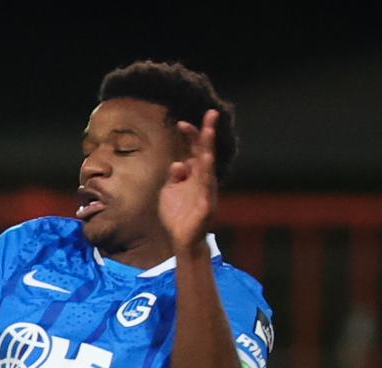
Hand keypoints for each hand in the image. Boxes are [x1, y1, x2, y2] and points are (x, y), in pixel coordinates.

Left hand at [158, 108, 218, 250]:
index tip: (181, 123)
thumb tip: (178, 163)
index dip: (190, 136)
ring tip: (209, 132)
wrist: (182, 240)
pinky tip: (207, 160)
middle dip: (207, 133)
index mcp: (193, 174)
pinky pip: (207, 186)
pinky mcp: (206, 204)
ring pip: (208, 166)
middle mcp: (202, 179)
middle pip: (205, 152)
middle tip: (211, 113)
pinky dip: (207, 173)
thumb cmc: (177, 215)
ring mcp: (206, 190)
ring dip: (208, 148)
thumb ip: (173, 176)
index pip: (194, 150)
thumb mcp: (170, 191)